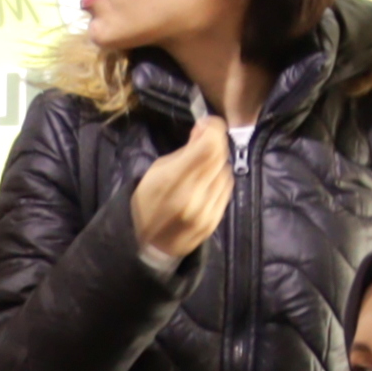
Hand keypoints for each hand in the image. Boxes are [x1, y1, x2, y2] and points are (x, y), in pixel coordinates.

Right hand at [132, 106, 233, 259]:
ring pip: (225, 173)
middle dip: (215, 144)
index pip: (209, 146)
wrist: (145, 245)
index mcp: (172, 180)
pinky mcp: (215, 222)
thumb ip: (184, 152)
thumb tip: (205, 130)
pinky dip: (219, 182)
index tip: (207, 125)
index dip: (213, 130)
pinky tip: (206, 184)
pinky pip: (226, 191)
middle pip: (220, 157)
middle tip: (205, 141)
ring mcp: (206, 212)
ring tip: (202, 168)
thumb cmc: (146, 202)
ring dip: (217, 165)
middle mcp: (193, 197)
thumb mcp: (157, 170)